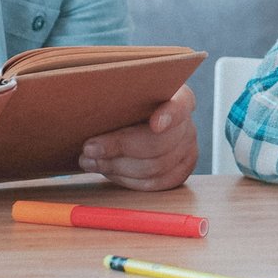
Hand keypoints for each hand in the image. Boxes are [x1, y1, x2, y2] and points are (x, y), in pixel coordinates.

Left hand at [79, 85, 197, 190]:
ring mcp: (187, 149)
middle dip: (119, 147)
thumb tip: (95, 105)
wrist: (132, 124)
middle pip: (159, 143)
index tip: (156, 125)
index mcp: (179, 98)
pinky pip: (155, 183)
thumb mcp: (123, 94)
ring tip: (90, 160)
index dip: (170, 116)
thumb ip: (118, 97)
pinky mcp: (180, 171)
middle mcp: (187, 124)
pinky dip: (126, 179)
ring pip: (154, 167)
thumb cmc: (126, 105)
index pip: (180, 106)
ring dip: (116, 166)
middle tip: (90, 147)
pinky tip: (107, 170)